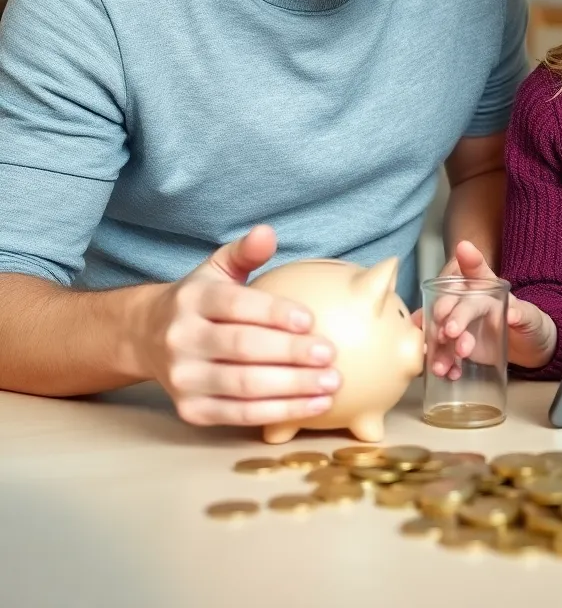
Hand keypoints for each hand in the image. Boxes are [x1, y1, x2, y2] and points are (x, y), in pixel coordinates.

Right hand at [137, 224, 339, 426]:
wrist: (145, 337)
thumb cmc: (200, 300)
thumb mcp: (216, 268)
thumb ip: (244, 252)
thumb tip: (267, 232)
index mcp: (192, 299)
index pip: (235, 305)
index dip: (273, 312)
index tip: (310, 319)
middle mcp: (182, 339)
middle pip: (241, 347)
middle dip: (290, 353)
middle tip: (330, 354)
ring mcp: (184, 378)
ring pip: (243, 386)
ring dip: (292, 388)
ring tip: (330, 383)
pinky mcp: (191, 410)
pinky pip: (240, 414)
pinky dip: (280, 412)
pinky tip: (315, 405)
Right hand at [412, 241, 556, 376]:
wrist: (528, 350)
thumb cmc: (530, 326)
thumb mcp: (532, 319)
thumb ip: (524, 314)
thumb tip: (512, 312)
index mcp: (487, 289)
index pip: (478, 271)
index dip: (470, 260)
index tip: (464, 248)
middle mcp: (469, 302)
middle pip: (454, 302)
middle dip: (449, 315)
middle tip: (450, 332)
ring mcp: (459, 324)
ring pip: (440, 328)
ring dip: (438, 345)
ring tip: (442, 364)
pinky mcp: (454, 346)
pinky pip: (440, 351)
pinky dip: (439, 361)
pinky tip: (446, 372)